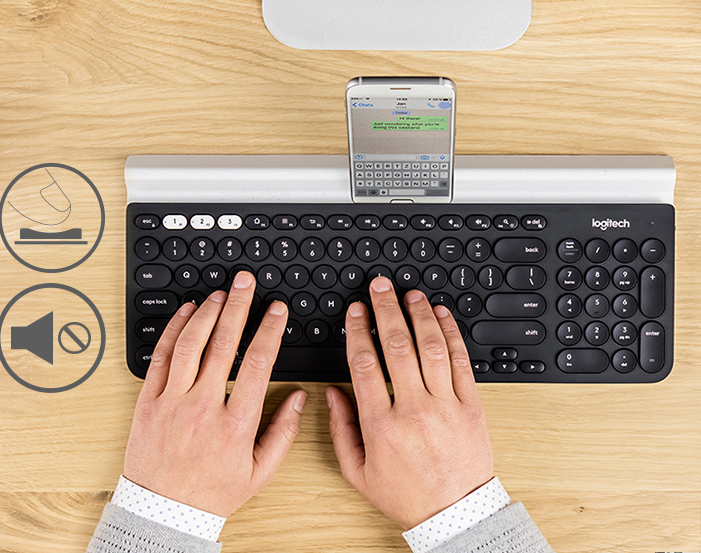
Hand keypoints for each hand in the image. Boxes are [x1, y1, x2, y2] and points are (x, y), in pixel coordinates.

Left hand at [123, 271, 306, 515]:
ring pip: (190, 345)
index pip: (257, 363)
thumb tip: (300, 396)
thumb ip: (284, 433)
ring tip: (221, 294)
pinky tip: (186, 312)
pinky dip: (173, 330)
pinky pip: (161, 358)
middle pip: (223, 344)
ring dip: (207, 313)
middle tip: (246, 282)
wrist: (162, 513)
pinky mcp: (148, 402)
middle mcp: (202, 407)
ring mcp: (172, 402)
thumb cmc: (212, 493)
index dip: (269, 330)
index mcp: (235, 424)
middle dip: (238, 306)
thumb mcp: (259, 473)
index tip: (276, 310)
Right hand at [327, 276, 493, 528]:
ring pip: (431, 347)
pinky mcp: (471, 406)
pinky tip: (441, 316)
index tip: (355, 312)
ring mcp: (445, 406)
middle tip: (379, 287)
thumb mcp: (358, 472)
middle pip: (397, 346)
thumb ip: (340, 430)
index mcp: (382, 425)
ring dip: (419, 315)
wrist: (456, 517)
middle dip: (385, 310)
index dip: (358, 331)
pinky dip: (451, 334)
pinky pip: (461, 362)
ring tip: (410, 295)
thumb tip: (331, 393)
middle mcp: (414, 410)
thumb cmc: (407, 495)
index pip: (365, 364)